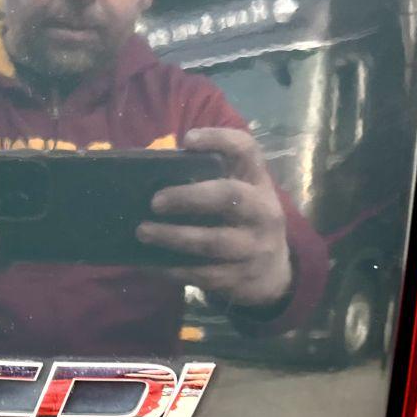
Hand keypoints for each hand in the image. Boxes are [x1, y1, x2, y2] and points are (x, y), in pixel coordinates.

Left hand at [138, 127, 291, 306]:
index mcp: (258, 183)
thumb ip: (213, 181)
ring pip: (212, 241)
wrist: (273, 274)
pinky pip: (201, 274)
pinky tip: (149, 263)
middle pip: (229, 196)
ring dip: (173, 236)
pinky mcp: (239, 277)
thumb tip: (153, 174)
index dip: (220, 140)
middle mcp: (262, 211)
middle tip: (155, 201)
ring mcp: (253, 247)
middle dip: (188, 197)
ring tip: (143, 231)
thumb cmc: (244, 224)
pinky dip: (172, 269)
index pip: (247, 151)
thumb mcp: (242, 196)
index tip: (188, 139)